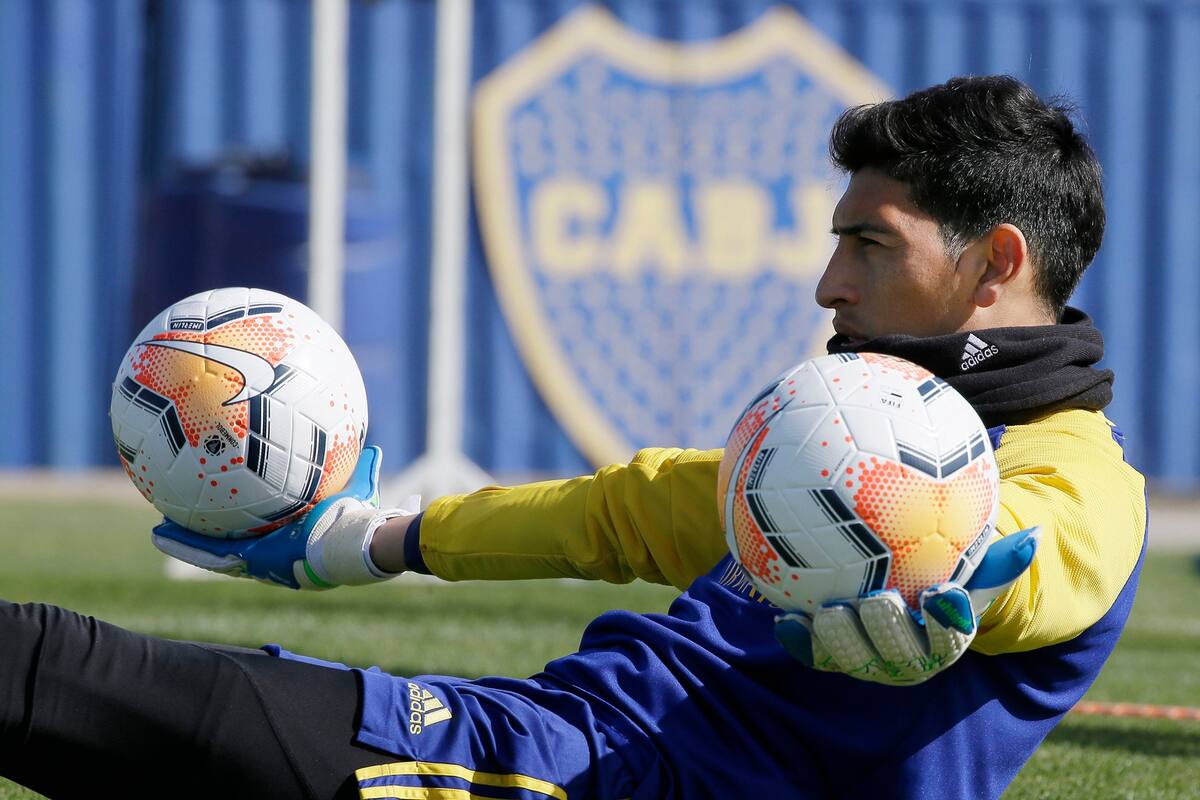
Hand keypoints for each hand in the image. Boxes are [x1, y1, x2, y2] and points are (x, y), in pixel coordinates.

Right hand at [152, 446, 419, 588]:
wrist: (352, 542)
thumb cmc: (357, 520)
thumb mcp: (357, 491)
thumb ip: (363, 470)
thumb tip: (372, 445)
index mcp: (289, 540)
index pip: (259, 533)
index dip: (241, 527)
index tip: (226, 513)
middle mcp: (271, 554)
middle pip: (228, 546)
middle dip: (205, 537)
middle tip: (180, 521)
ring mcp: (259, 561)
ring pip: (211, 552)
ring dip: (184, 542)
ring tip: (157, 531)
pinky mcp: (251, 561)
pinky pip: (210, 552)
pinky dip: (185, 543)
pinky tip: (160, 531)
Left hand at [773, 526, 1039, 684]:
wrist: (903, 599)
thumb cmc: (944, 575)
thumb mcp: (972, 566)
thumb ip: (998, 555)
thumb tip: (1034, 534)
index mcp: (943, 640)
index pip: (950, 635)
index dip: (945, 620)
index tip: (942, 592)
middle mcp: (907, 659)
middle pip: (899, 653)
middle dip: (888, 630)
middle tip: (878, 598)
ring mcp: (867, 662)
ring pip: (853, 659)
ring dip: (841, 639)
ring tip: (829, 611)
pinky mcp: (831, 657)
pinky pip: (813, 654)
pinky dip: (799, 640)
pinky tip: (784, 619)